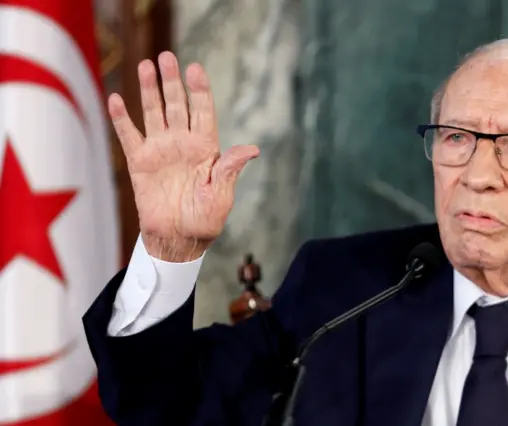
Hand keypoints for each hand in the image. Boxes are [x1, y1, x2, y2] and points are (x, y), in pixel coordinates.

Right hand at [108, 51, 258, 261]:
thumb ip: (230, 169)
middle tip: (167, 58)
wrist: (178, 238)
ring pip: (154, 113)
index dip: (199, 90)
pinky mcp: (139, 162)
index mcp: (206, 148)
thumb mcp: (221, 195)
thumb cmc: (205, 219)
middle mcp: (183, 143)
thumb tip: (252, 149)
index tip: (196, 69)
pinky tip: (116, 98)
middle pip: (177, 105)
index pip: (203, 112)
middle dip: (172, 81)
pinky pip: (129, 135)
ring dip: (149, 90)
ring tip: (146, 66)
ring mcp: (160, 150)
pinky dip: (121, 119)